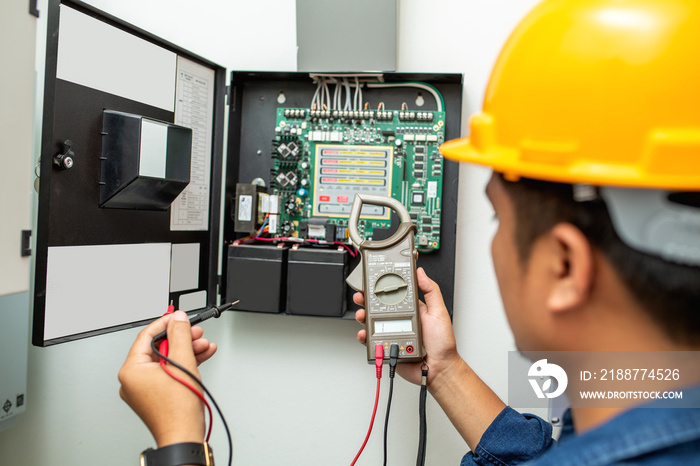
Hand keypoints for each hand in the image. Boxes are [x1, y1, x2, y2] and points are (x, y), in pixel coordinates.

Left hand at [118, 310, 217, 446]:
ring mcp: (145, 389)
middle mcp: (134, 380)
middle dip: (181, 338)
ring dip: (187, 350)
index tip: (179, 317)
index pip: (146, 336)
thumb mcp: (182, 363)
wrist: (184, 437)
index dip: (165, 323)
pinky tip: (201, 356)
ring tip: (204, 345)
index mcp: (131, 371)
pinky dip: (184, 364)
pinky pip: (169, 372)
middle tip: (196, 332)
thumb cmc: (178, 410)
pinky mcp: (157, 395)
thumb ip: (180, 335)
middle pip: (158, 348)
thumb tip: (178, 319)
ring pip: (166, 360)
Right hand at [354, 267, 462, 387]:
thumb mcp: (439, 312)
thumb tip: (421, 273)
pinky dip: (364, 336)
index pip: (393, 294)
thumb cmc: (442, 343)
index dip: (382, 287)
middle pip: (378, 306)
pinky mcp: (386, 346)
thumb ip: (431, 291)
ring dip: (363, 316)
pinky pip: (370, 341)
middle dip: (366, 300)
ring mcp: (392, 332)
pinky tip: (364, 333)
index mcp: (411, 309)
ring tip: (362, 315)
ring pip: (371, 322)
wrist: (438, 369)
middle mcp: (400, 319)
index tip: (373, 280)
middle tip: (361, 296)